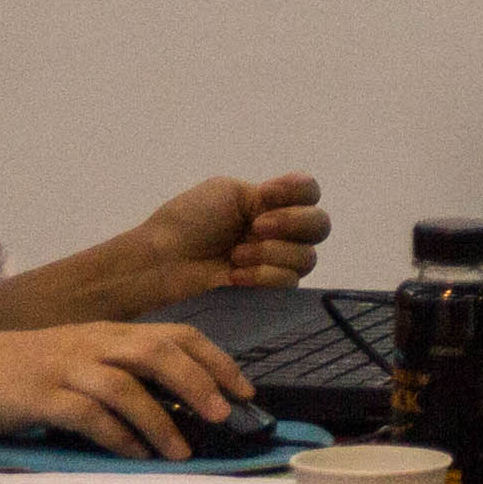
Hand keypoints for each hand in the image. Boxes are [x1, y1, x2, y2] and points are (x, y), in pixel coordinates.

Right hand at [0, 320, 249, 457]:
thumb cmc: (26, 368)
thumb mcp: (80, 358)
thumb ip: (121, 371)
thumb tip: (175, 403)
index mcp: (109, 333)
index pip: (175, 334)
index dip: (214, 359)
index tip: (244, 389)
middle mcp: (93, 344)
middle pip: (158, 352)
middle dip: (199, 382)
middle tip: (225, 415)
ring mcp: (67, 368)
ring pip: (126, 386)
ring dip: (161, 419)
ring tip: (184, 450)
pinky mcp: (42, 396)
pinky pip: (88, 415)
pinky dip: (117, 436)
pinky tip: (135, 455)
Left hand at [128, 171, 329, 299]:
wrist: (162, 262)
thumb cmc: (188, 220)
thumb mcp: (227, 191)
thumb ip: (267, 195)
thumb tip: (292, 206)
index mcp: (268, 202)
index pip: (310, 192)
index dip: (297, 192)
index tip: (266, 196)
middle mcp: (279, 231)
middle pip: (320, 226)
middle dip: (291, 224)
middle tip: (256, 227)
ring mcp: (275, 262)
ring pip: (306, 257)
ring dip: (270, 253)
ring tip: (236, 256)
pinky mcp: (268, 292)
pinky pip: (288, 283)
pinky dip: (263, 276)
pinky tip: (234, 275)